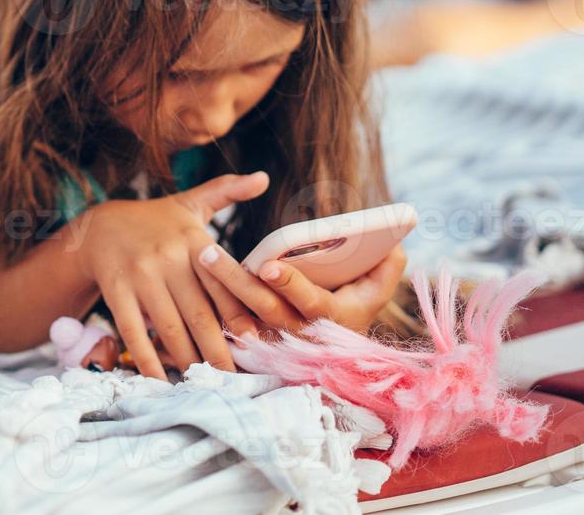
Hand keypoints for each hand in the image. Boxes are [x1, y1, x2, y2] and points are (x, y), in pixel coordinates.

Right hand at [78, 171, 270, 379]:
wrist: (97, 226)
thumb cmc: (153, 221)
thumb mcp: (188, 204)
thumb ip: (226, 191)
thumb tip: (263, 177)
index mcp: (192, 240)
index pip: (225, 285)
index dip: (242, 316)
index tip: (258, 343)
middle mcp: (167, 257)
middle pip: (200, 313)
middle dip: (219, 350)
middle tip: (235, 379)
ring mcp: (139, 275)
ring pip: (170, 326)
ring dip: (188, 359)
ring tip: (204, 382)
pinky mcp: (115, 289)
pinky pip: (133, 330)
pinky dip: (147, 358)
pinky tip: (159, 379)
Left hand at [193, 241, 407, 336]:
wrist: (335, 339)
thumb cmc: (355, 298)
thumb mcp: (377, 285)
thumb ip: (387, 266)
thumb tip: (392, 244)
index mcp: (334, 317)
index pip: (309, 302)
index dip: (290, 284)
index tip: (268, 266)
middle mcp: (302, 334)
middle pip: (265, 308)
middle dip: (235, 280)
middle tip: (208, 252)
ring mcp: (276, 339)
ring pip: (242, 318)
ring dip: (218, 290)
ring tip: (201, 257)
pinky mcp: (256, 339)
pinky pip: (231, 325)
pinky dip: (213, 309)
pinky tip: (190, 286)